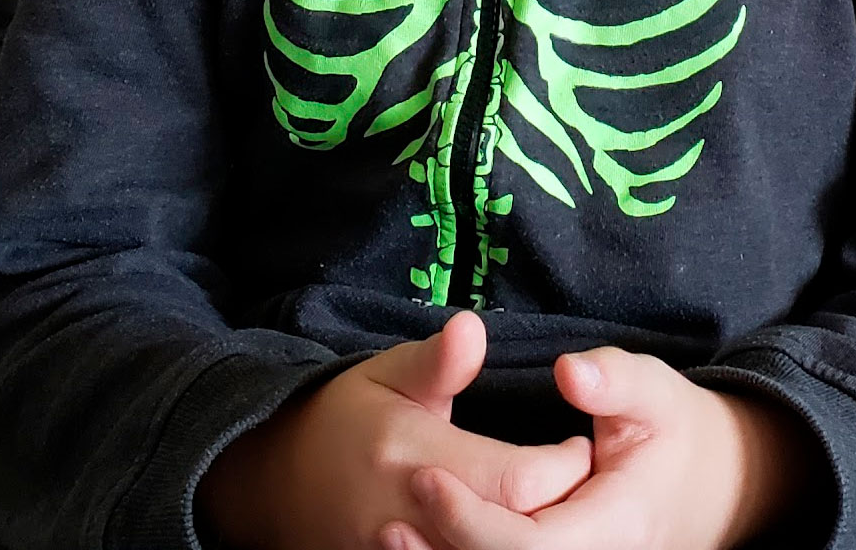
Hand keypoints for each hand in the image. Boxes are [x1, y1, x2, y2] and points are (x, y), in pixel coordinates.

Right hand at [196, 310, 591, 549]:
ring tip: (552, 506)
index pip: (518, 481)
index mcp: (412, 455)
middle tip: (576, 480)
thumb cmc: (345, 417)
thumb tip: (473, 326)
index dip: (562, 468)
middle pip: (512, 534)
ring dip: (527, 536)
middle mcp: (409, 516)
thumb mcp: (387, 373)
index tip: (578, 445)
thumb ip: (437, 361)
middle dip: (556, 510)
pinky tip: (512, 530)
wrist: (277, 481)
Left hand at [386, 345, 826, 549]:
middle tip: (388, 513)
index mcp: (615, 525)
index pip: (528, 546)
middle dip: (444, 546)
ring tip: (391, 533)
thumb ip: (614, 379)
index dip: (471, 518)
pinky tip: (423, 542)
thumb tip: (569, 371)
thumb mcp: (655, 392)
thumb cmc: (673, 430)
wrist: (707, 486)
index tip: (424, 472)